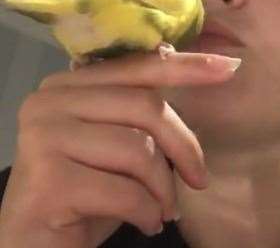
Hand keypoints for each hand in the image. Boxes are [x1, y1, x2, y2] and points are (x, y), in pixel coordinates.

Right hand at [0, 50, 240, 247]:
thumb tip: (197, 65)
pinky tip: (146, 222)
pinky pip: (125, 191)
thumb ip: (141, 110)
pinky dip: (147, 212)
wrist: (36, 246)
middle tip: (199, 180)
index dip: (185, 67)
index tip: (228, 67)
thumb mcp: (118, 144)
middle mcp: (49, 101)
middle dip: (184, 147)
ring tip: (163, 209)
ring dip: (163, 188)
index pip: (136, 67)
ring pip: (138, 149)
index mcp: (68, 85)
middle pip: (145, 107)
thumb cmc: (85, 193)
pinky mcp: (48, 181)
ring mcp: (44, 138)